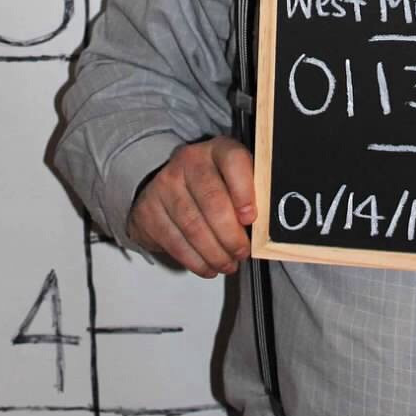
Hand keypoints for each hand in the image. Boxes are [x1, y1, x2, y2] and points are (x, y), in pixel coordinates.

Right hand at [128, 136, 256, 277]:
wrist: (165, 182)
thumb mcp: (234, 177)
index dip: (244, 191)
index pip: (233, 161)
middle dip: (231, 235)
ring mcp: (165, 185)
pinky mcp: (148, 210)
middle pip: (212, 201)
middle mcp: (189, 161)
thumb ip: (252, 193)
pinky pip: (175, 242)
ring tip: (228, 264)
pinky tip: (208, 267)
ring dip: (215, 253)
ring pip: (193, 226)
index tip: (251, 219)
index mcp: (218, 149)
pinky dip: (195, 261)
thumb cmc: (213, 183)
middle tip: (242, 252)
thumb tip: (267, 225)